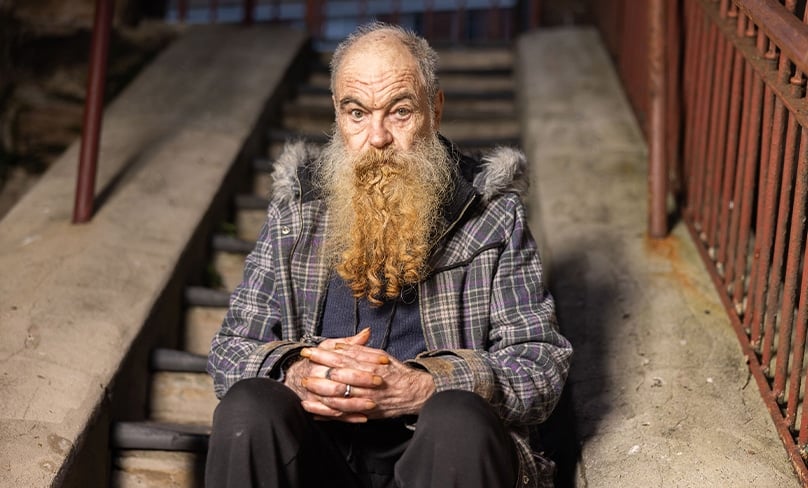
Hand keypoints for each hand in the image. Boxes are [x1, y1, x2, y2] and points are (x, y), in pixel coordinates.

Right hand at [283, 328, 377, 422]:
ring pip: (336, 403)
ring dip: (355, 404)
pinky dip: (348, 418)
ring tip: (373, 404)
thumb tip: (367, 332)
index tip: (380, 363)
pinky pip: (333, 416)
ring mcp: (315, 396)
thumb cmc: (318, 361)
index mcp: (319, 362)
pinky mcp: (318, 409)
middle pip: (338, 384)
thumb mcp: (330, 347)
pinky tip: (363, 417)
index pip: (341, 362)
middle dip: (359, 383)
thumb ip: (350, 343)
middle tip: (378, 382)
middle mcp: (315, 379)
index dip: (361, 363)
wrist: (295, 377)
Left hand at [290, 329, 435, 421]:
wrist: (413, 393)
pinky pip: (344, 414)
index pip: (341, 358)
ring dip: (320, 394)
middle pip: (338, 377)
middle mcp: (367, 383)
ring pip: (339, 397)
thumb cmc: (395, 371)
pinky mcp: (366, 413)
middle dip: (318, 374)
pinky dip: (329, 413)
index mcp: (369, 365)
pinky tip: (315, 411)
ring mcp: (366, 399)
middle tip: (302, 371)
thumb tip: (340, 345)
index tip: (308, 351)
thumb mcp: (380, 355)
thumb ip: (360, 350)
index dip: (323, 355)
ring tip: (306, 391)